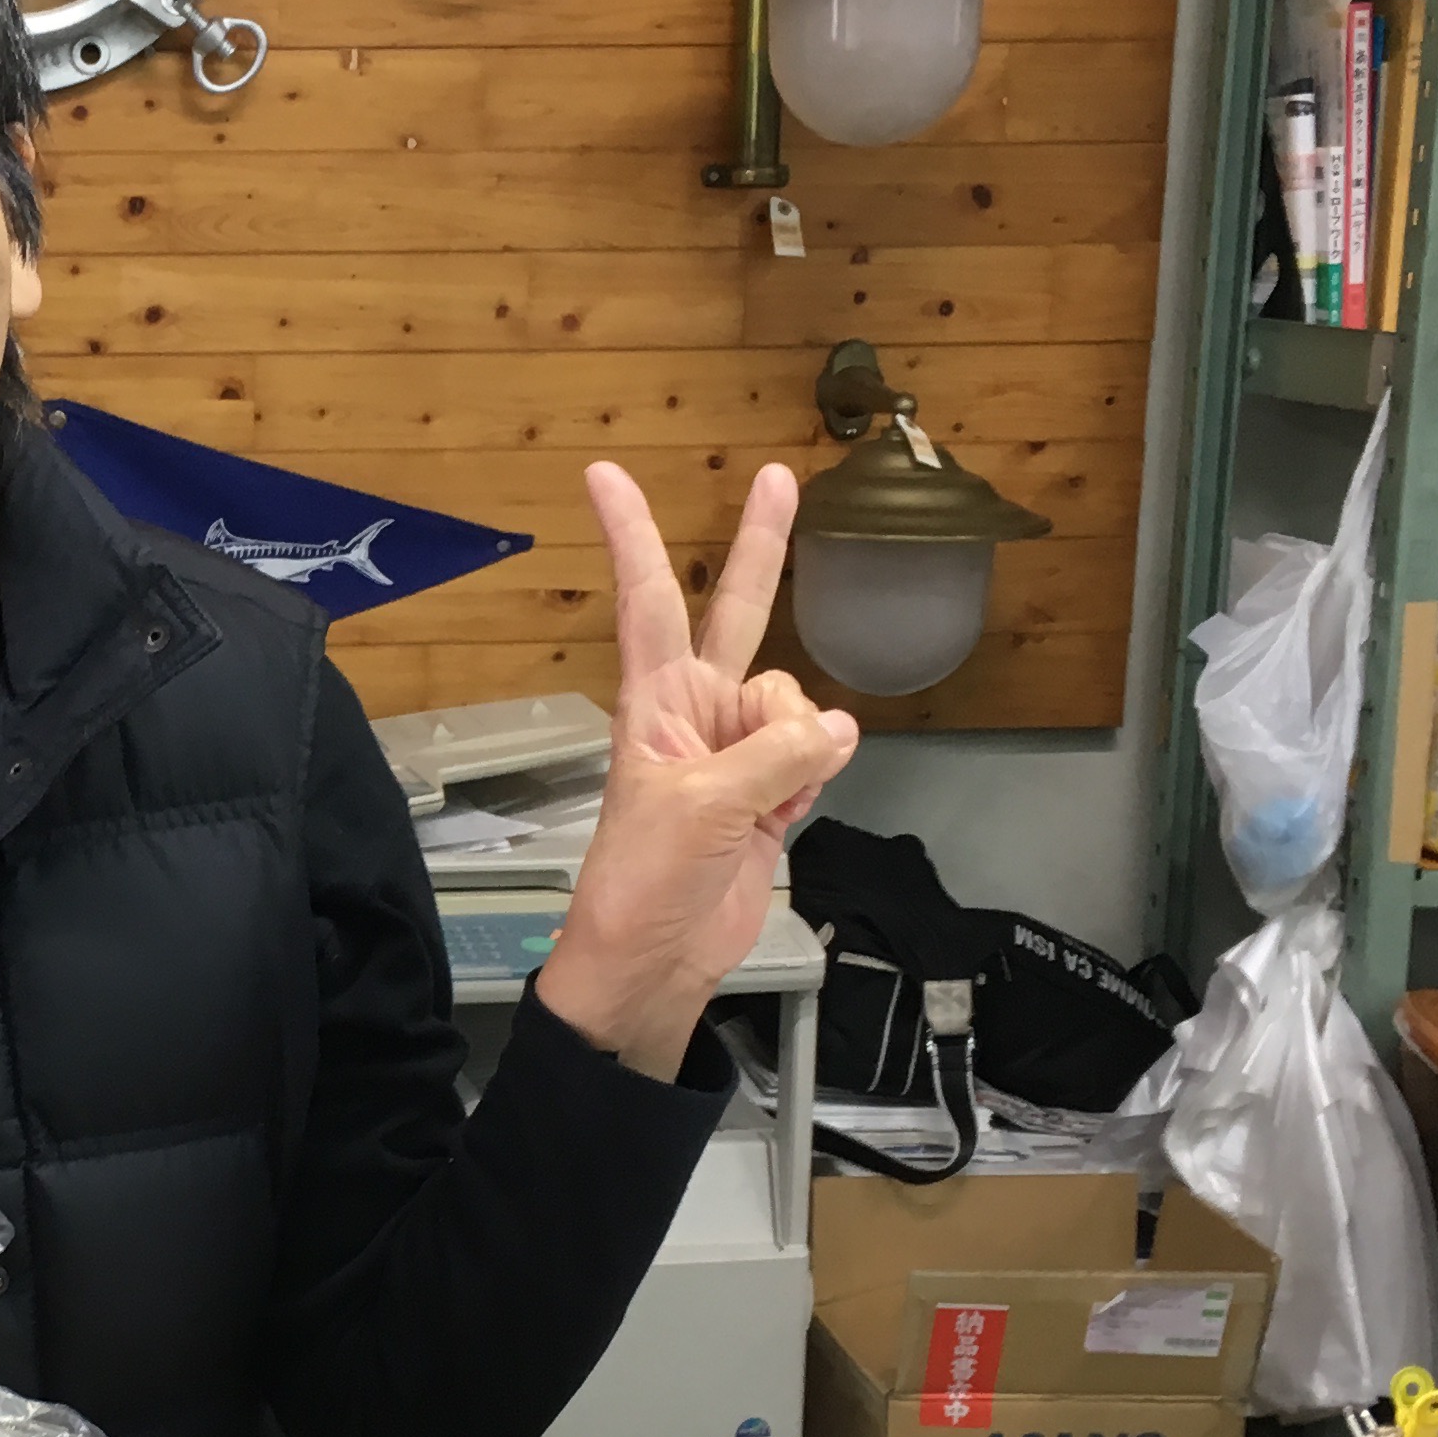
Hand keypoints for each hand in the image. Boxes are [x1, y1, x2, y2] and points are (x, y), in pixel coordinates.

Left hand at [534, 461, 859, 1077]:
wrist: (654, 962)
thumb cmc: (641, 883)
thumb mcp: (701, 808)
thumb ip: (775, 757)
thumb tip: (835, 728)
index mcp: (655, 702)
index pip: (647, 599)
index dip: (633, 536)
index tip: (602, 475)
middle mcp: (696, 712)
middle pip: (737, 613)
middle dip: (762, 548)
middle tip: (780, 477)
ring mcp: (736, 751)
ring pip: (798, 703)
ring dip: (801, 744)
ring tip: (766, 799)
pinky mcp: (769, 792)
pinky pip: (818, 754)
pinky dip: (819, 776)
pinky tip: (792, 811)